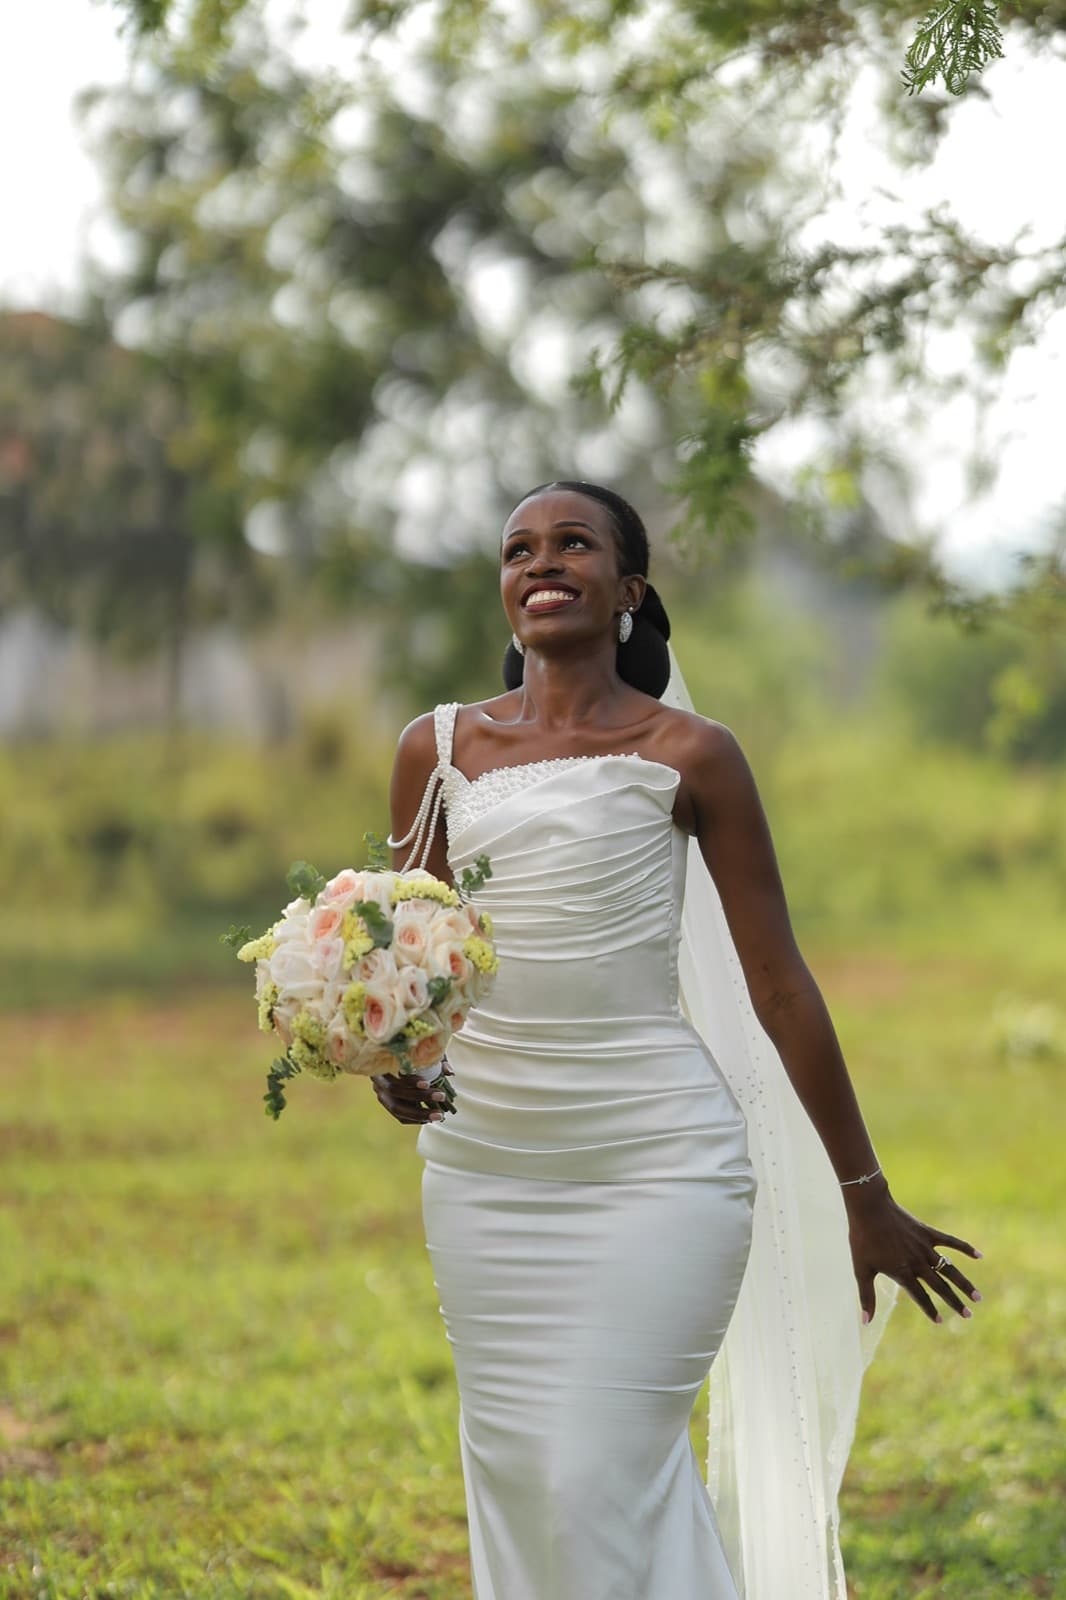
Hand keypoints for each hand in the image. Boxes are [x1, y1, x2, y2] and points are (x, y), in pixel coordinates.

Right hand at [370, 1059, 455, 1125]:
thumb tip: (449, 1071)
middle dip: (419, 1096)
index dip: (409, 1080)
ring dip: (419, 1113)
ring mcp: (381, 1095)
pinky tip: (429, 1118)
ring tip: (439, 1114)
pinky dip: (415, 1119)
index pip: (393, 1071)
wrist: (399, 1063)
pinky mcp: (388, 1106)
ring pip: (397, 1108)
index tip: (427, 1083)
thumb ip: (435, 1060)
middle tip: (441, 1096)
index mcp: (383, 1063)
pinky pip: (400, 1117)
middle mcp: (378, 1081)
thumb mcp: (424, 1054)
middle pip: (395, 1092)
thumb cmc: (414, 1055)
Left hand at [844, 1176, 982, 1324]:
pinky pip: (950, 1241)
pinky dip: (965, 1248)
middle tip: (969, 1315)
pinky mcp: (928, 1232)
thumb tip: (865, 1322)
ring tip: (978, 1297)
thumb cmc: (862, 1239)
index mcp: (903, 1273)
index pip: (920, 1297)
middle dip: (955, 1302)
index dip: (930, 1310)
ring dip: (964, 1283)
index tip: (940, 1321)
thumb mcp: (861, 1270)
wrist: (869, 1208)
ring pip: (949, 1269)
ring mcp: (925, 1247)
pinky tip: (979, 1256)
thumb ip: (867, 1296)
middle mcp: (918, 1262)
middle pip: (940, 1286)